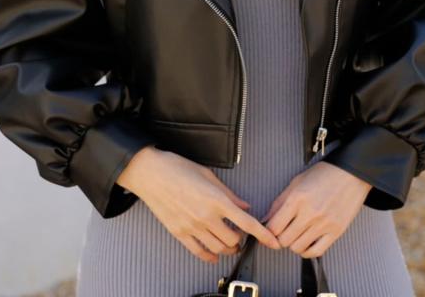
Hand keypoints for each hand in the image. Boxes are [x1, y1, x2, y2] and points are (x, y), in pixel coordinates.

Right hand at [117, 145, 281, 262]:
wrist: (151, 173)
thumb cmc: (178, 168)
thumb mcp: (208, 175)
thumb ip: (229, 194)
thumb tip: (244, 205)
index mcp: (217, 200)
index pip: (247, 223)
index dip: (263, 235)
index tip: (273, 242)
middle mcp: (206, 216)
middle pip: (233, 240)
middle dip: (241, 240)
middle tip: (240, 233)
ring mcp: (192, 227)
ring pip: (218, 248)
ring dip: (227, 248)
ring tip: (228, 240)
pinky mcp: (179, 233)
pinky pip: (199, 252)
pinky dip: (210, 256)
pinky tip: (213, 252)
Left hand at [261, 161, 371, 257]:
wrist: (351, 174)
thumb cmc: (324, 174)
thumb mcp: (296, 182)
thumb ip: (279, 202)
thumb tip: (266, 218)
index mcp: (297, 198)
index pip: (274, 227)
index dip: (269, 230)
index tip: (272, 229)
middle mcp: (309, 213)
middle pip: (284, 240)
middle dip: (280, 238)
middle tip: (284, 231)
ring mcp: (324, 224)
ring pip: (298, 248)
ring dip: (294, 243)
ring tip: (297, 234)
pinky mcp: (336, 231)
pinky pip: (316, 251)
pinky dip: (307, 251)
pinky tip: (307, 242)